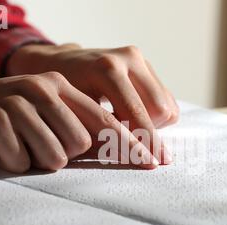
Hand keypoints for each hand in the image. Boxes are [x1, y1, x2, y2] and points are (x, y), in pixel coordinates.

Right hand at [0, 73, 158, 172]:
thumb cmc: (5, 122)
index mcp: (63, 87)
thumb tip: (123, 151)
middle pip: (81, 142)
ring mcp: (18, 98)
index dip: (132, 144)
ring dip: (36, 160)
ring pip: (53, 153)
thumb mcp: (45, 120)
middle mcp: (44, 87)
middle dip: (64, 156)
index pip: (108, 120)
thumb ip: (79, 129)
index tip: (154, 163)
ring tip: (17, 147)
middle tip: (37, 149)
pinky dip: (12, 162)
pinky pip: (19, 156)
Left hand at [7, 44, 177, 162]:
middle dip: (151, 135)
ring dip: (152, 126)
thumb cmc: (62, 94)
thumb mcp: (76, 116)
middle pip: (160, 110)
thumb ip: (102, 136)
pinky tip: (133, 120)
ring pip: (167, 107)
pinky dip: (154, 117)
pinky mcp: (147, 66)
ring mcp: (140, 60)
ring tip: (129, 131)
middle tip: (141, 153)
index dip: (143, 142)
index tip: (149, 164)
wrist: (59, 63)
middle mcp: (128, 58)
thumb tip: (128, 157)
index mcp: (107, 69)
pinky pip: (167, 101)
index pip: (137, 113)